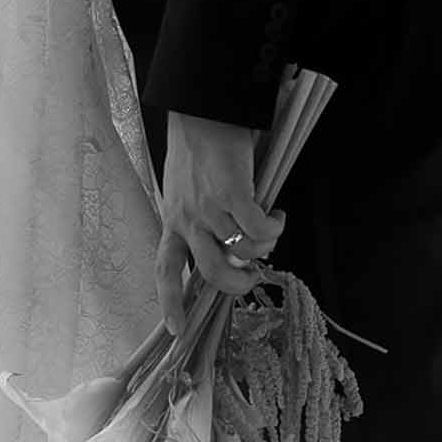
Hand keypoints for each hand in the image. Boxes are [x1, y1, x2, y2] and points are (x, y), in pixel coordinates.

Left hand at [156, 111, 285, 335]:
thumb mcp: (184, 189)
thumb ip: (200, 219)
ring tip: (269, 228)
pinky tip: (276, 214)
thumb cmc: (196, 148)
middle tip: (253, 277)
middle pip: (213, 274)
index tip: (177, 330)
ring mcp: (210, 209)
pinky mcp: (233, 195)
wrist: (202, 112)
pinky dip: (274, 227)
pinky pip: (260, 230)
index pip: (165, 270)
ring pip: (243, 252)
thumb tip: (229, 248)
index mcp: (172, 220)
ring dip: (263, 248)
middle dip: (238, 285)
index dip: (171, 303)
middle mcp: (187, 219)